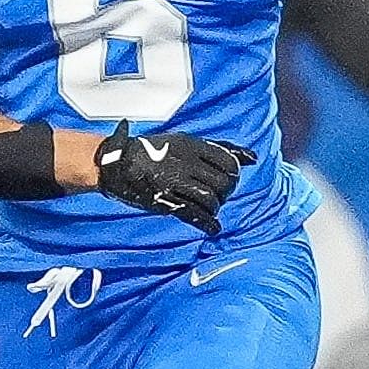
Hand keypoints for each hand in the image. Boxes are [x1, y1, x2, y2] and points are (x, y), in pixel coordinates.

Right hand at [90, 123, 253, 236]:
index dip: (233, 173)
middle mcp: (185, 164)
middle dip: (226, 192)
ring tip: (210, 207)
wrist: (117, 163)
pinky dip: (207, 223)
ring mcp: (175, 183)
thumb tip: (251, 157)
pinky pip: (193, 214)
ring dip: (215, 206)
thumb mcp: (184, 141)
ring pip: (210, 199)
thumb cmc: (151, 150)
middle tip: (219, 195)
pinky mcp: (165, 201)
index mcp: (191, 146)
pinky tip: (213, 227)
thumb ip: (218, 148)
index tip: (228, 178)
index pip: (227, 161)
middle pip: (222, 182)